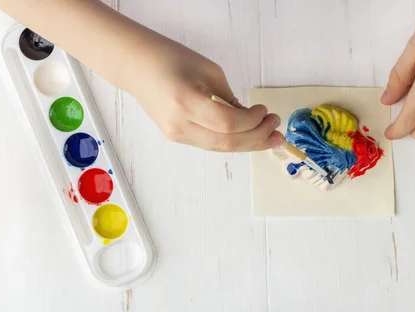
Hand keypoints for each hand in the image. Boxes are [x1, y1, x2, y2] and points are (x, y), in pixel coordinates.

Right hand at [125, 33, 282, 151]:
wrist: (138, 67)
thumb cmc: (172, 59)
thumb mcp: (209, 72)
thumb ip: (230, 99)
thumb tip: (252, 120)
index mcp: (186, 101)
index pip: (228, 124)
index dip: (253, 122)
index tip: (265, 111)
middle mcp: (179, 124)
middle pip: (227, 143)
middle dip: (257, 138)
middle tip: (276, 130)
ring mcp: (176, 135)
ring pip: (221, 148)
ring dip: (249, 144)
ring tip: (270, 136)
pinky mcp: (177, 138)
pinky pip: (211, 145)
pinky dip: (233, 141)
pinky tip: (249, 135)